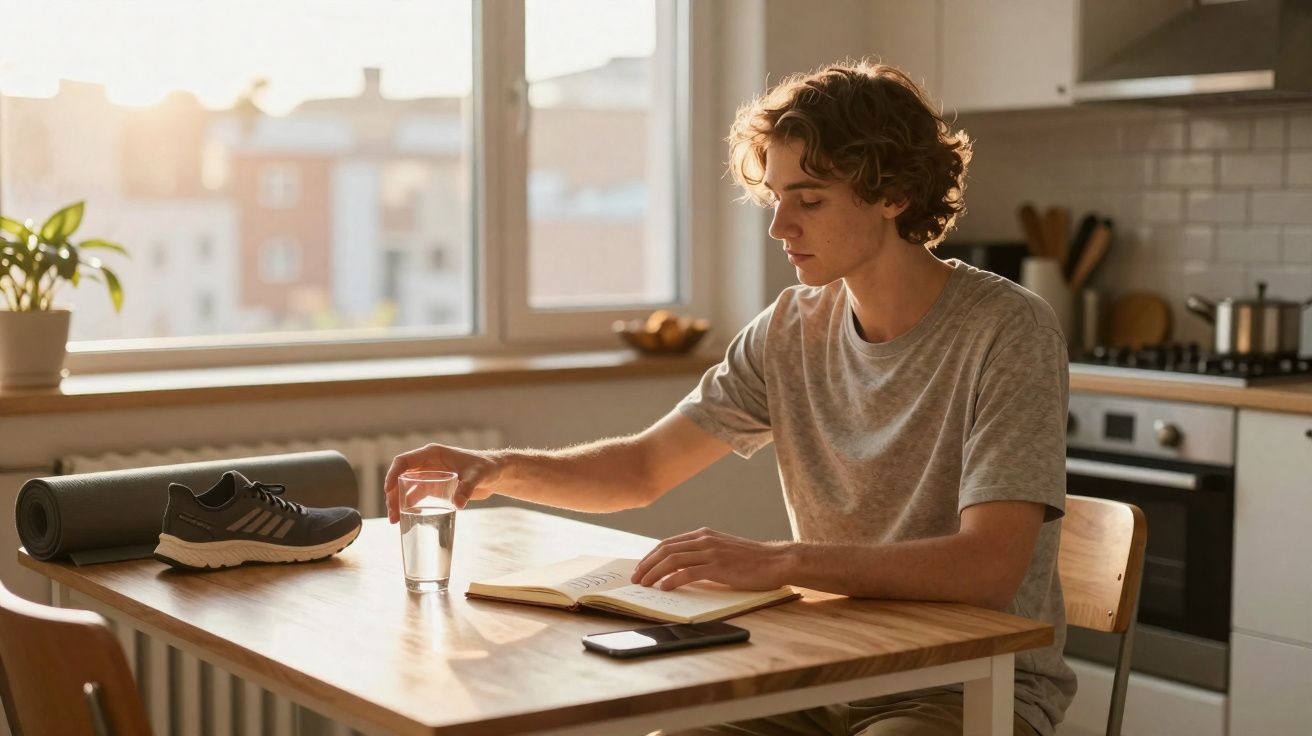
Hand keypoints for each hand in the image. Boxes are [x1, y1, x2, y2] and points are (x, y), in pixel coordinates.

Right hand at [384, 444, 501, 522]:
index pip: (405, 461)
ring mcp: (430, 475)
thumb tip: (458, 503)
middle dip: (393, 495)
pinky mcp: (435, 486)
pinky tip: (405, 518)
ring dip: (398, 502)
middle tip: (392, 515)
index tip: (388, 490)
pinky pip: (416, 495)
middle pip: (401, 477)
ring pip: (406, 488)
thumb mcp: (477, 476)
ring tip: (395, 521)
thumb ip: (467, 488)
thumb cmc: (486, 467)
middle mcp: (427, 463)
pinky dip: (409, 506)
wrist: (495, 473)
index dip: (392, 474)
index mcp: (432, 454)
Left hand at [630, 527, 794, 590]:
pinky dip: (672, 580)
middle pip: (665, 549)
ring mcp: (711, 552)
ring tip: (644, 585)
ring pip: (673, 560)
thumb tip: (681, 569)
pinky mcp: (718, 566)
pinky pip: (688, 572)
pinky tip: (664, 589)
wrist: (776, 561)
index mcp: (703, 535)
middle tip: (635, 578)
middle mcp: (704, 540)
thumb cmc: (751, 560)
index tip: (640, 568)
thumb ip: (704, 554)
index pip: (668, 543)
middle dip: (646, 564)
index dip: (651, 556)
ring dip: (654, 573)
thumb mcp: (723, 550)